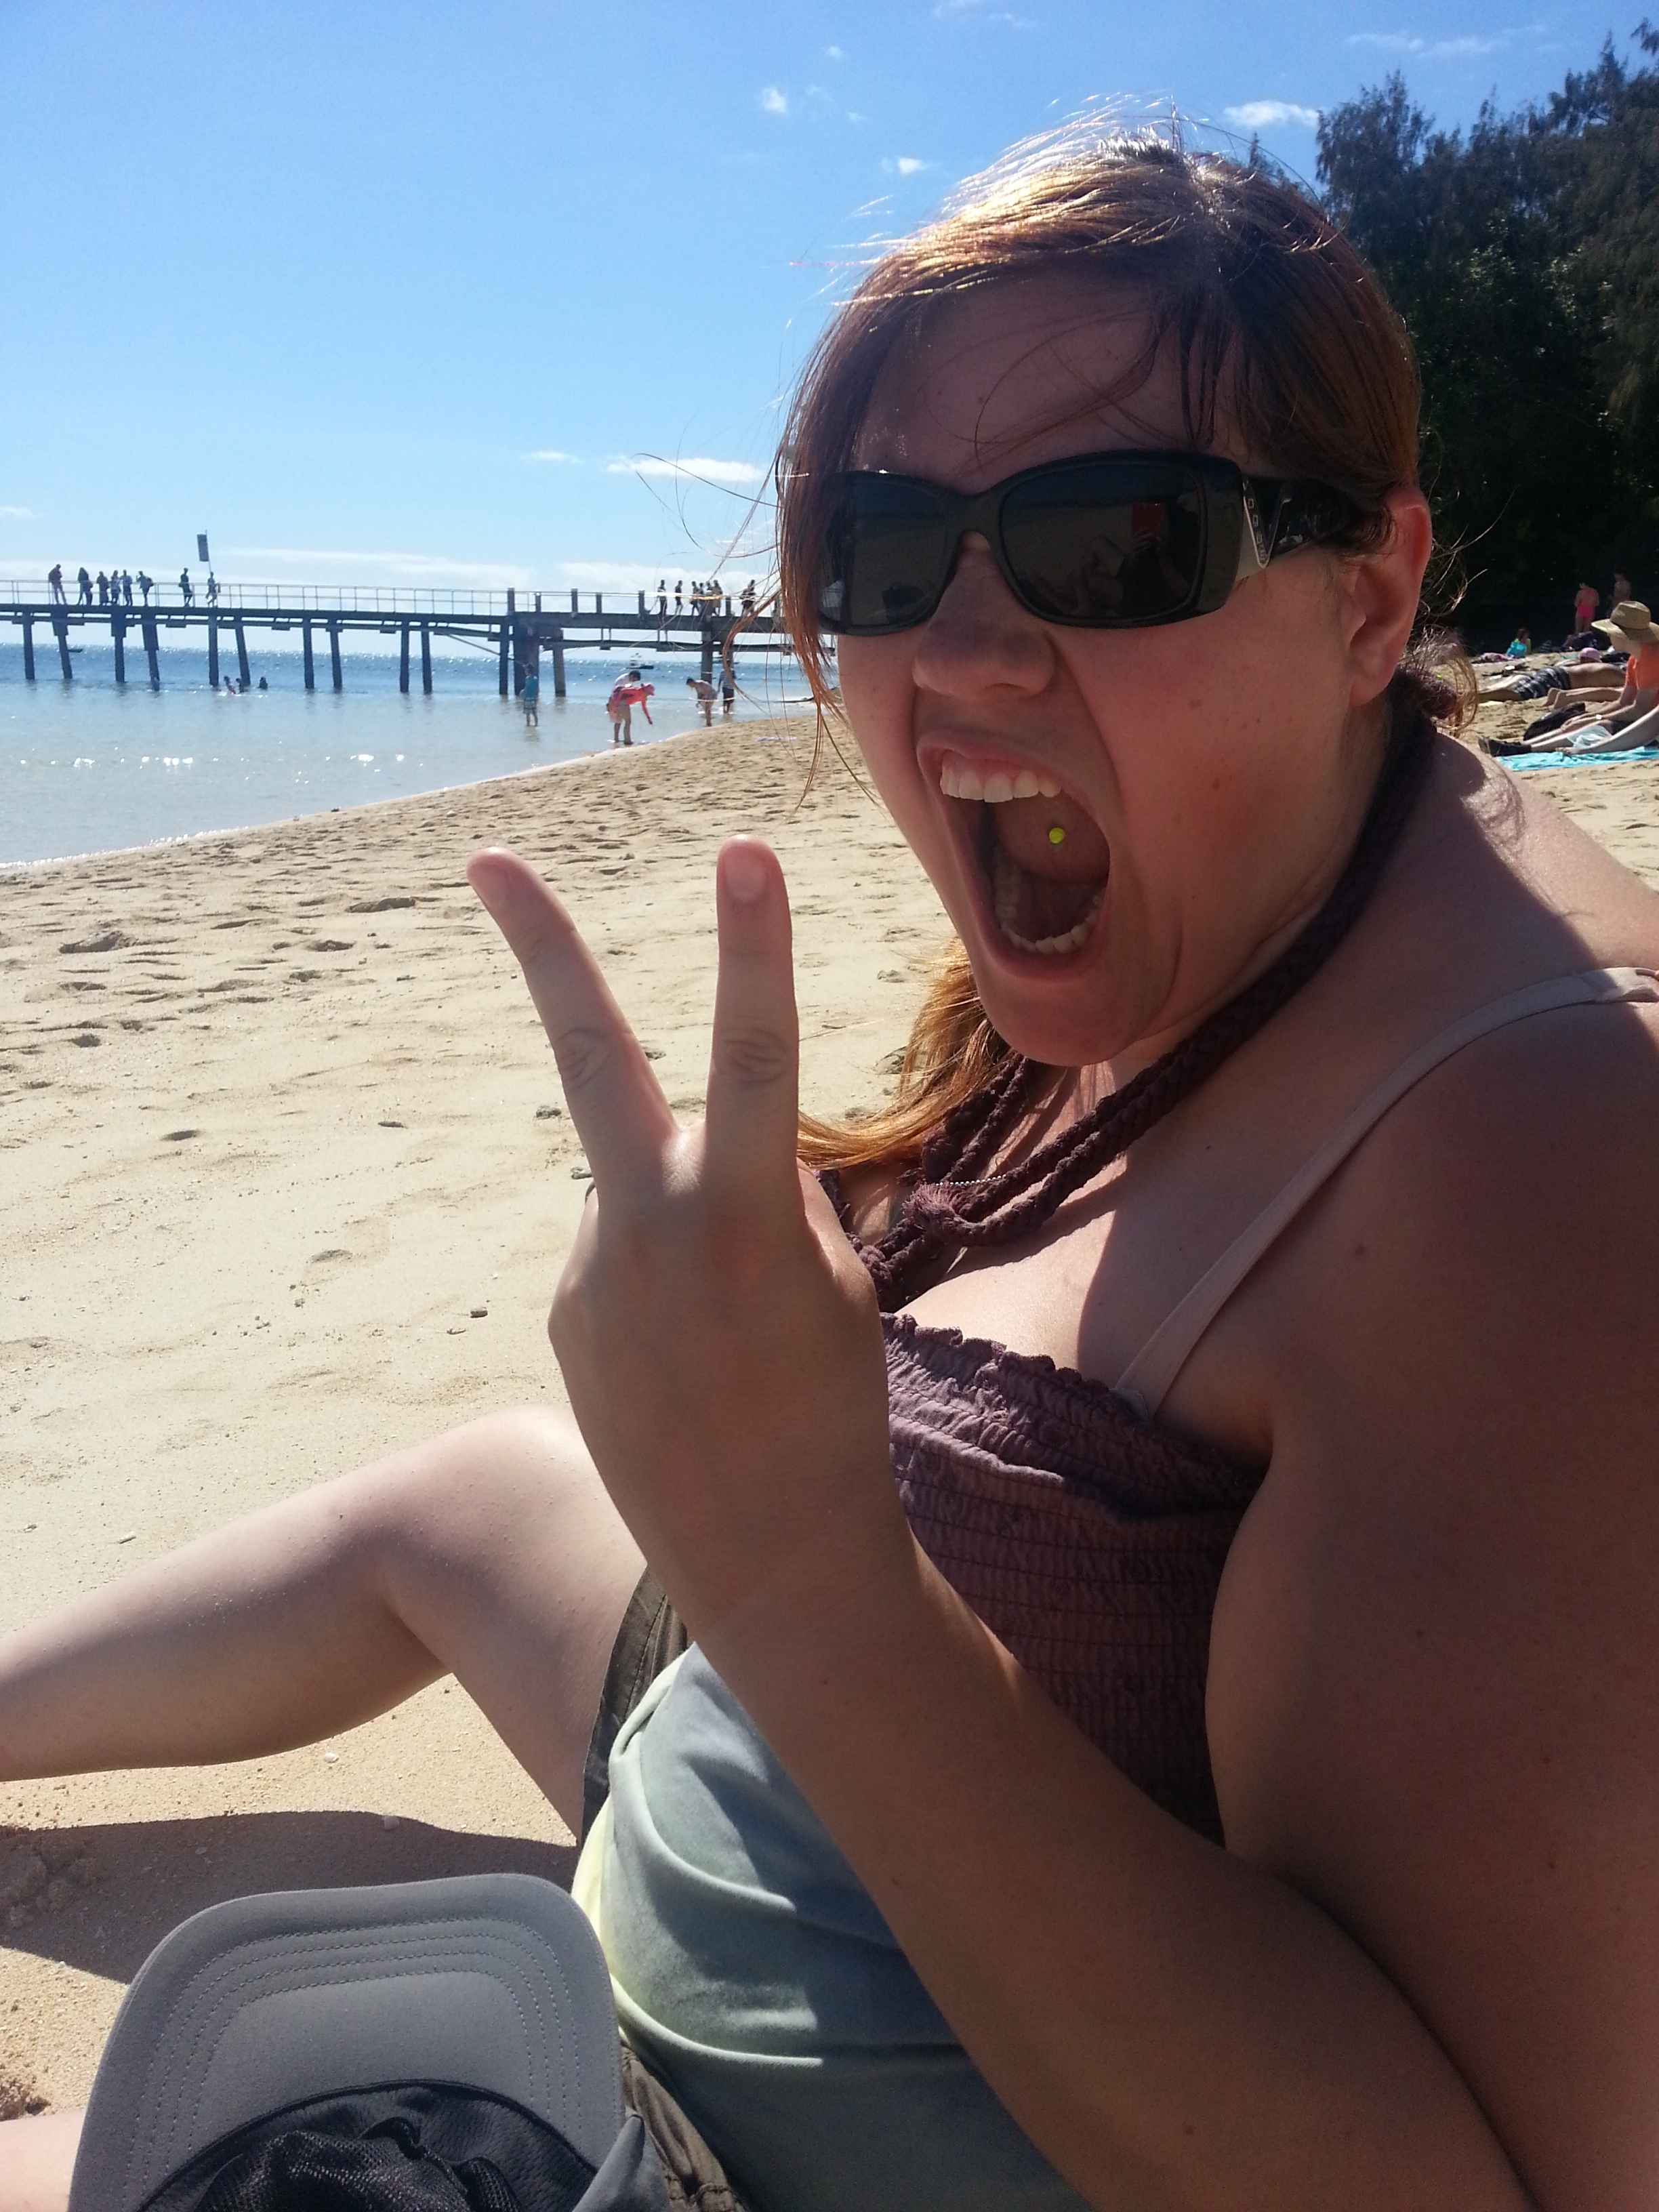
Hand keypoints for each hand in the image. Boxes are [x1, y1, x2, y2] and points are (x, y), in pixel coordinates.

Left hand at [467, 839, 905, 1656]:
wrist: (768, 1562)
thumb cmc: (831, 1409)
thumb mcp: (834, 1284)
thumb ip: (772, 1194)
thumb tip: (717, 1146)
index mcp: (744, 1217)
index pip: (758, 1054)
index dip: (753, 947)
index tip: (743, 851)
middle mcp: (646, 1229)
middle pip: (590, 1055)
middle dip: (544, 947)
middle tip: (485, 856)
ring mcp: (588, 1274)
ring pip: (645, 1188)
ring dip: (692, 1228)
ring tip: (733, 1341)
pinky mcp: (563, 1316)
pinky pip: (623, 1257)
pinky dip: (665, 1285)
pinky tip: (692, 1366)